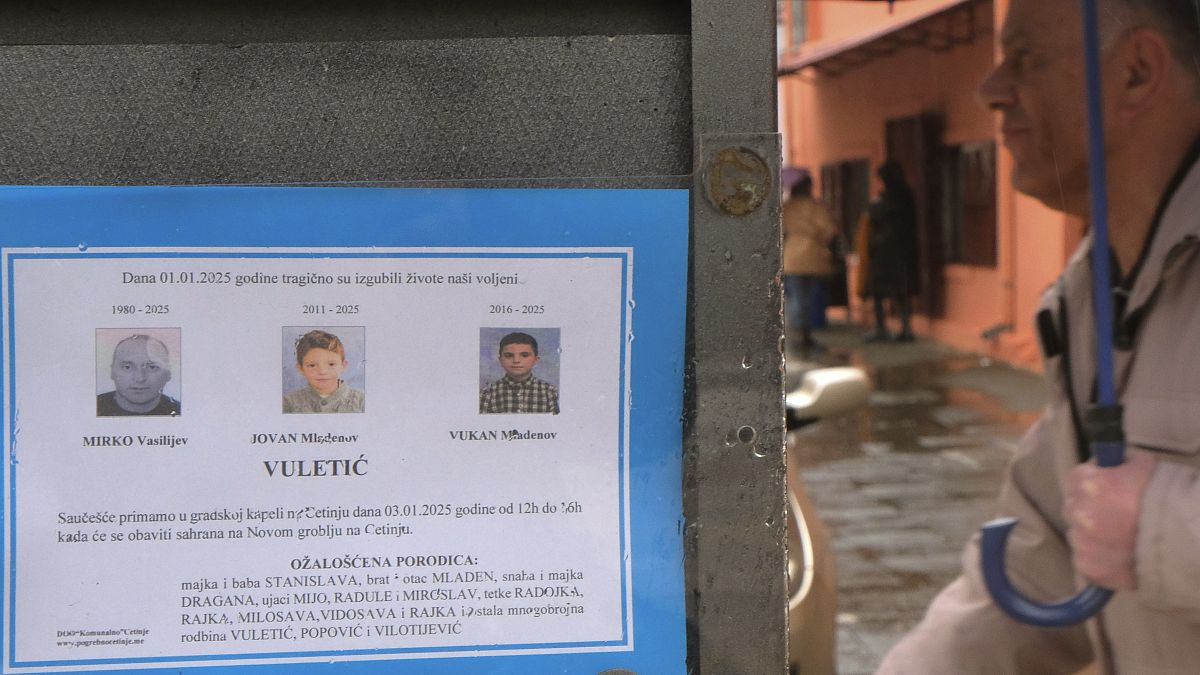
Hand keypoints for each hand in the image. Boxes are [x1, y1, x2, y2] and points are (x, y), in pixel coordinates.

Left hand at [1064, 449, 1156, 588]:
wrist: (1186, 539)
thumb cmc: (1166, 496)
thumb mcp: (1142, 465)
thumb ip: (1118, 463)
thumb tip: (1107, 464)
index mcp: (1088, 483)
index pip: (1076, 478)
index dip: (1092, 483)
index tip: (1105, 490)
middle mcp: (1079, 512)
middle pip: (1072, 508)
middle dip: (1089, 510)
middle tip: (1113, 516)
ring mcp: (1082, 541)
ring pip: (1077, 535)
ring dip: (1091, 535)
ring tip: (1118, 539)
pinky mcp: (1089, 566)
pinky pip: (1084, 560)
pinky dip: (1097, 558)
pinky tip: (1116, 556)